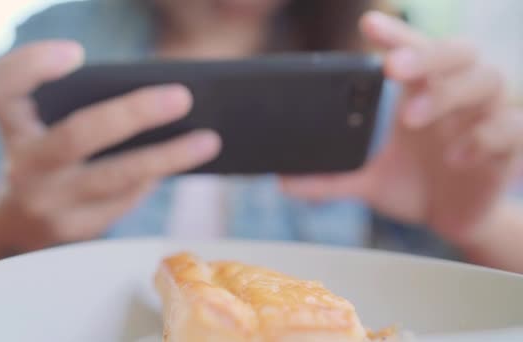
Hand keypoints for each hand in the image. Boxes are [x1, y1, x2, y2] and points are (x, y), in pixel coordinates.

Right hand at [0, 41, 219, 276]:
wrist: (17, 222)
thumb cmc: (44, 154)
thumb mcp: (44, 125)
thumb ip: (80, 105)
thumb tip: (156, 98)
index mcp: (11, 125)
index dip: (32, 66)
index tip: (77, 53)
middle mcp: (22, 165)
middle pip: (77, 136)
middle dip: (133, 115)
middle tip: (182, 97)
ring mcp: (48, 203)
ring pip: (116, 177)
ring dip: (167, 156)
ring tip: (209, 140)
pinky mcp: (75, 229)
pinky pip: (126, 198)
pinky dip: (155, 174)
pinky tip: (181, 159)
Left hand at [282, 12, 522, 244]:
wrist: (451, 220)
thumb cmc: (415, 185)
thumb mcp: (369, 181)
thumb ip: (332, 179)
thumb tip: (283, 182)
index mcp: (422, 91)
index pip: (411, 51)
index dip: (395, 34)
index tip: (369, 25)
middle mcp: (456, 93)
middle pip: (456, 52)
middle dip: (424, 55)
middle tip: (391, 67)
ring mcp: (485, 115)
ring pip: (485, 80)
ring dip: (447, 93)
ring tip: (411, 116)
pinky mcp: (508, 146)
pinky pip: (509, 127)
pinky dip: (484, 136)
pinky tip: (455, 155)